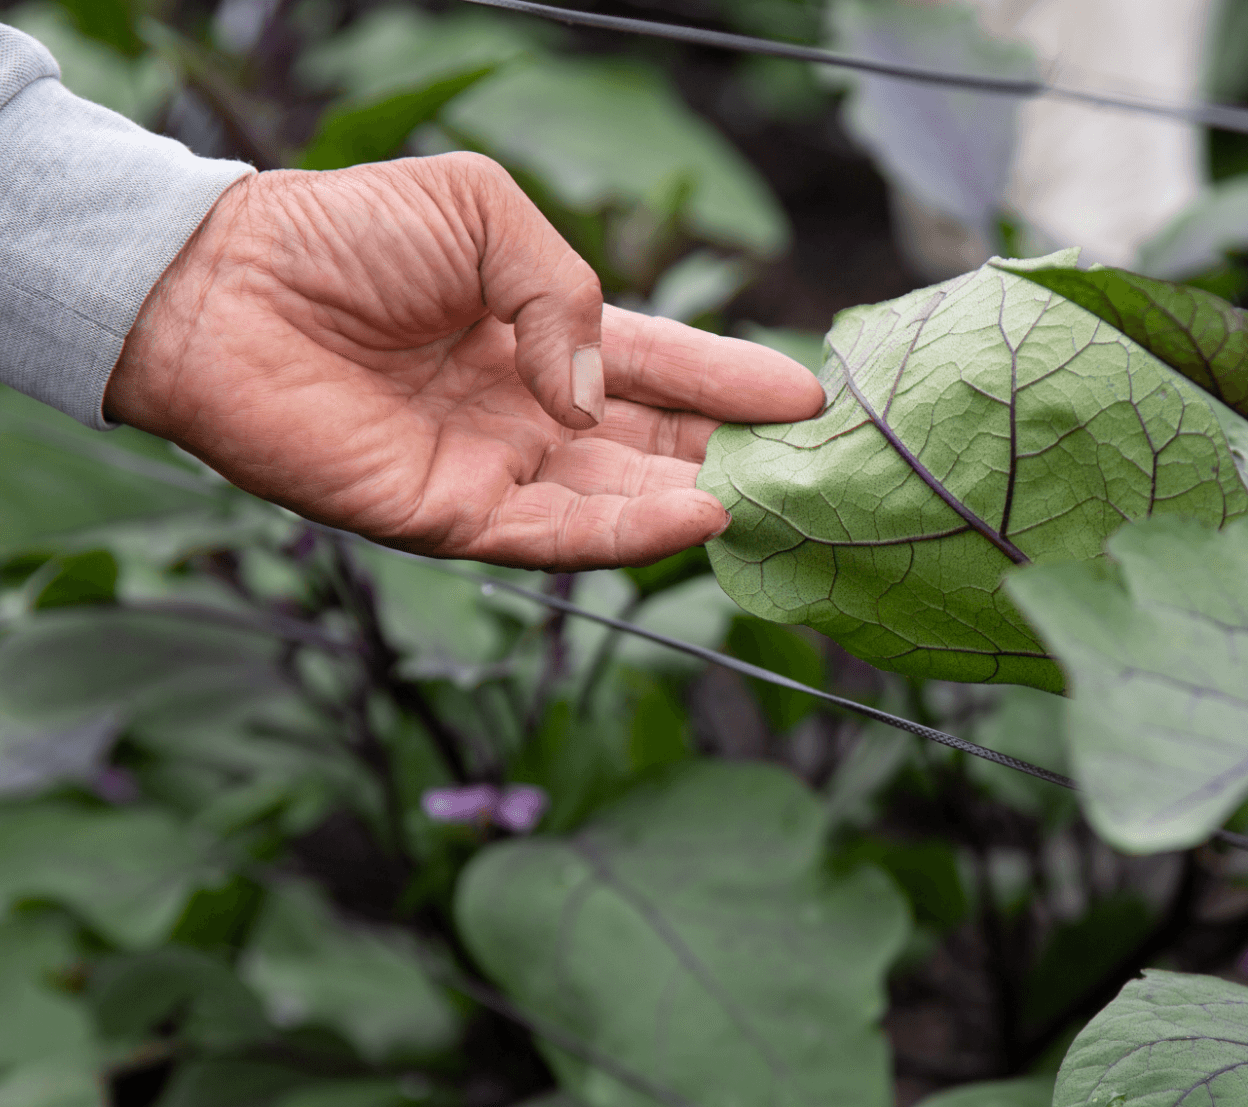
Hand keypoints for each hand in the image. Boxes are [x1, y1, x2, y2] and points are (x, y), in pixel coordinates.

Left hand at [106, 153, 823, 568]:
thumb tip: (597, 396)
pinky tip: (692, 515)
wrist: (221, 284)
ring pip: (618, 497)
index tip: (807, 394)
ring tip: (769, 495)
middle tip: (810, 465)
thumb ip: (567, 290)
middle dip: (733, 452)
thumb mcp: (484, 214)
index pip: (660, 366)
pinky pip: (555, 535)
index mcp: (541, 333)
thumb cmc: (341, 232)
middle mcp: (529, 411)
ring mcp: (493, 469)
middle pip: (654, 441)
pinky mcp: (449, 518)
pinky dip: (627, 530)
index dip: (731, 380)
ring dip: (696, 497)